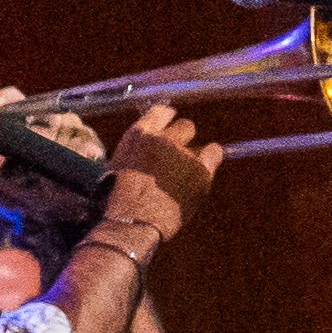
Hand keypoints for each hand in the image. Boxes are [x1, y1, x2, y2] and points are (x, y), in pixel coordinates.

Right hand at [98, 104, 219, 241]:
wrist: (132, 220)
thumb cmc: (117, 199)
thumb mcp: (117, 166)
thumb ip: (136, 153)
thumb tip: (147, 153)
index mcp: (138, 135)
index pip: (161, 112)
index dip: (167, 118)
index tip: (169, 124)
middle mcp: (164, 139)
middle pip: (185, 126)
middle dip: (182, 139)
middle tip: (176, 156)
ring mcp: (185, 155)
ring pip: (201, 145)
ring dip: (194, 156)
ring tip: (186, 173)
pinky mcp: (202, 171)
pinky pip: (214, 154)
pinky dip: (209, 161)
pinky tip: (199, 174)